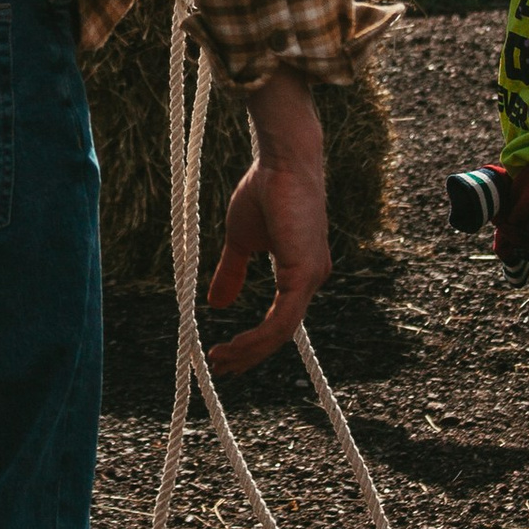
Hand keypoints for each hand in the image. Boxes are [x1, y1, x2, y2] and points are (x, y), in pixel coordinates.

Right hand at [206, 73, 330, 371]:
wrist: (280, 161)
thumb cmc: (263, 190)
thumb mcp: (241, 241)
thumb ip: (232, 273)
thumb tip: (216, 305)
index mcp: (301, 271)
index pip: (279, 319)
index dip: (252, 342)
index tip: (224, 355)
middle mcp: (312, 279)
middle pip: (280, 333)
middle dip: (248, 355)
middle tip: (219, 367)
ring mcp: (311, 279)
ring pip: (280, 333)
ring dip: (248, 351)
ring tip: (219, 360)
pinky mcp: (303, 275)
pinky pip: (281, 321)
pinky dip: (256, 338)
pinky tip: (234, 346)